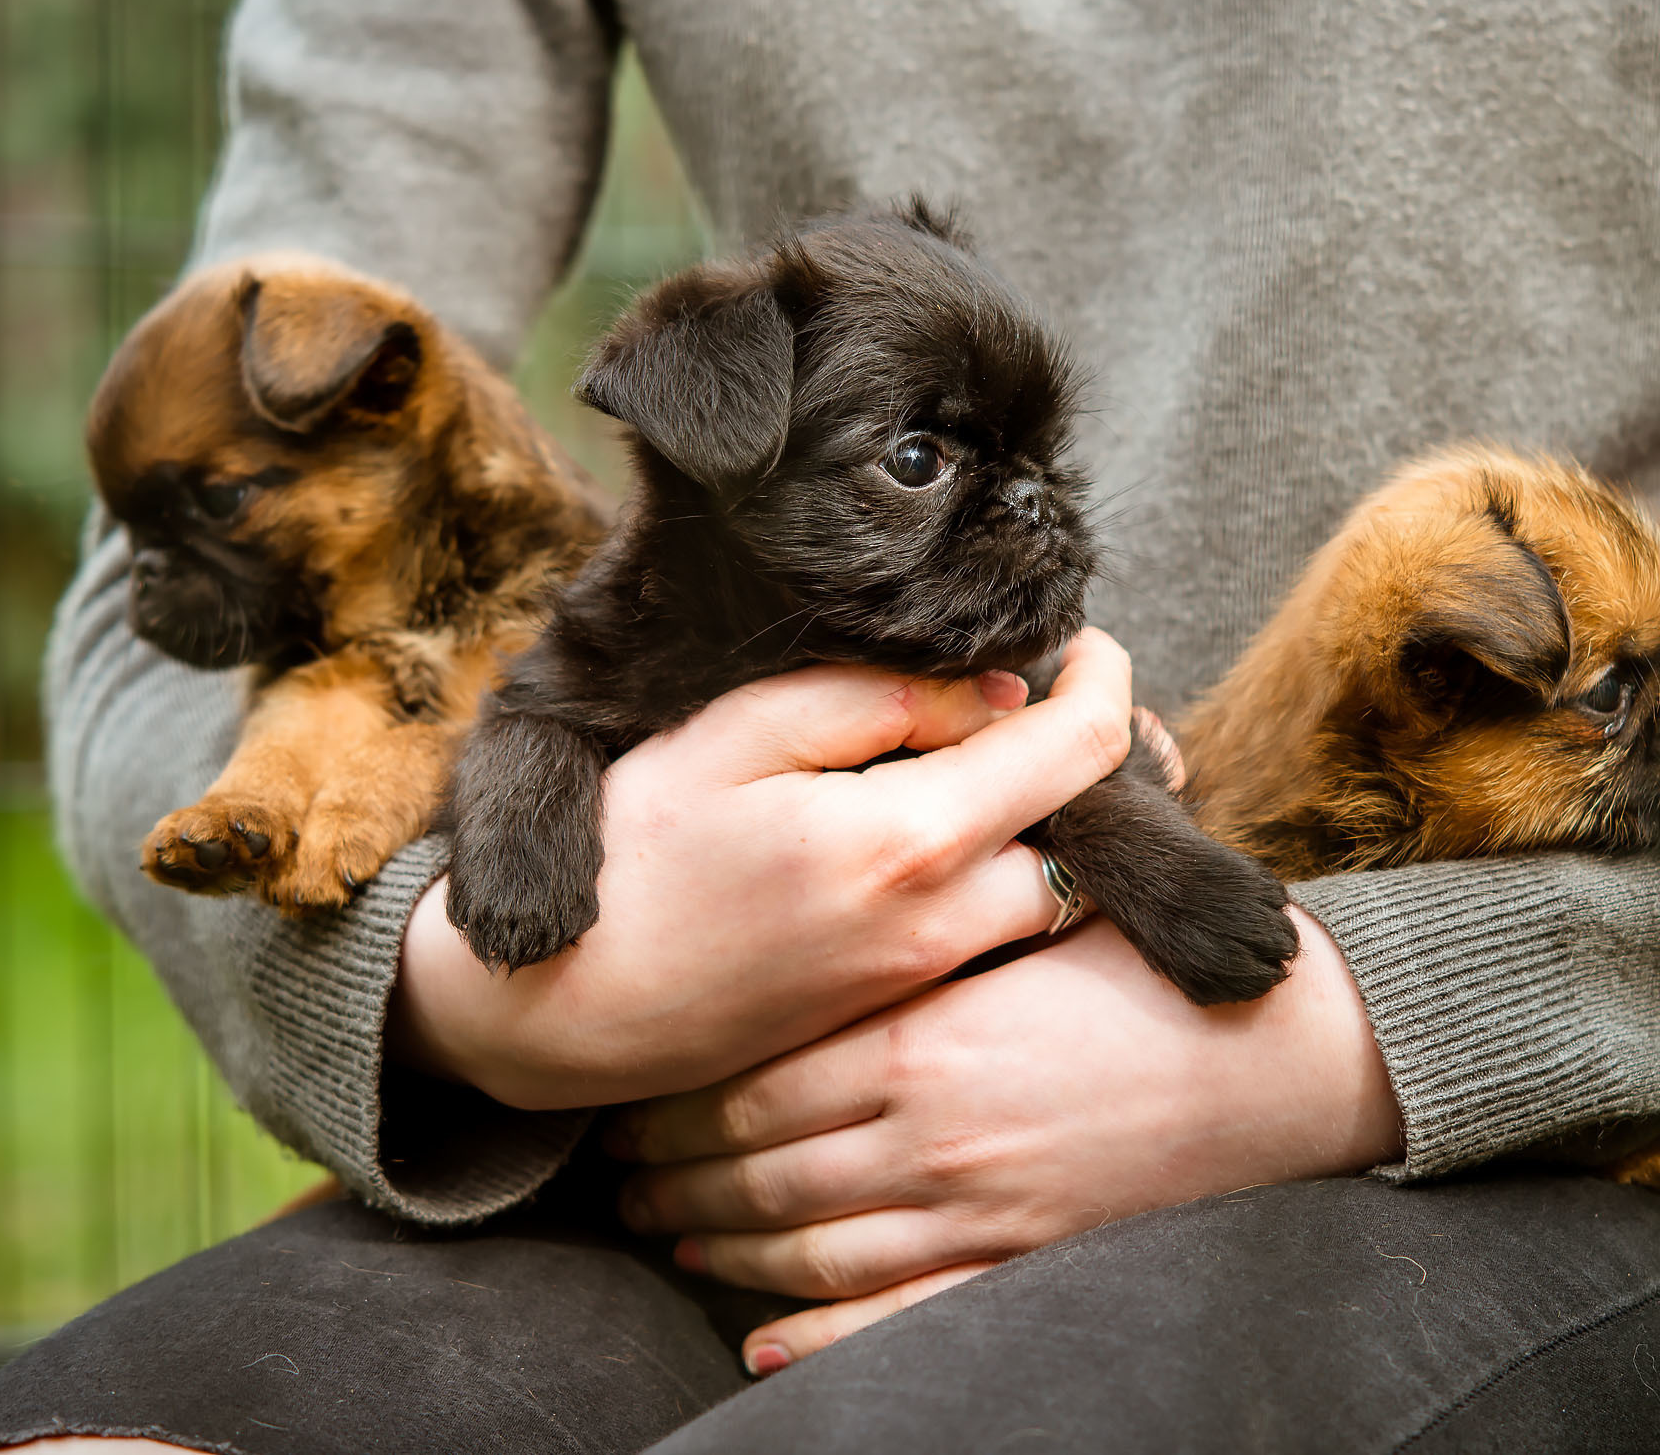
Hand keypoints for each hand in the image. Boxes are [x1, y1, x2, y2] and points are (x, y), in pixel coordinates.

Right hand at [389, 631, 1134, 1109]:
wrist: (557, 1013)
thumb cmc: (629, 859)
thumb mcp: (732, 737)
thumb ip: (872, 698)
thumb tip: (992, 692)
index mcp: (908, 844)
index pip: (1079, 752)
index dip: (1102, 678)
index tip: (1085, 644)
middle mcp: (941, 927)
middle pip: (1089, 839)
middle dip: (1085, 767)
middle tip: (1040, 710)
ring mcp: (925, 983)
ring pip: (1054, 899)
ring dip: (1049, 832)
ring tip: (992, 771)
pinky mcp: (900, 1015)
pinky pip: (998, 942)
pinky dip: (1004, 883)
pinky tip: (947, 841)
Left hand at [606, 903, 1402, 1369]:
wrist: (1281, 1061)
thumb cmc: (1157, 971)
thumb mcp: (1033, 919)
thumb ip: (935, 912)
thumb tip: (862, 869)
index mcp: (923, 1038)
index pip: (755, 1081)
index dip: (678, 1098)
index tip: (633, 1092)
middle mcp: (929, 1136)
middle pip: (758, 1171)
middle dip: (674, 1176)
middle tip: (618, 1174)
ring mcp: (973, 1213)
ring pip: (805, 1249)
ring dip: (722, 1249)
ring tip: (669, 1236)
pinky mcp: (1020, 1260)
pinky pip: (891, 1313)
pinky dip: (814, 1332)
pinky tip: (760, 1337)